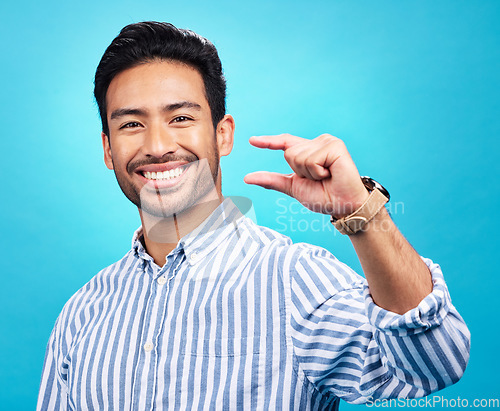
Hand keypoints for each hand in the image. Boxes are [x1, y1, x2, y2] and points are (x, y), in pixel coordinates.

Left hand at [244, 134, 368, 217]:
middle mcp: (317, 142)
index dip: (268, 141)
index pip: (285, 142)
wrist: (343, 206)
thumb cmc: (323, 197)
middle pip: (289, 152)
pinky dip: (318, 172)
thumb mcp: (293, 187)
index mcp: (307, 151)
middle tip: (318, 179)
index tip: (251, 141)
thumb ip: (272, 180)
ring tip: (326, 177)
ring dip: (310, 173)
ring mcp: (327, 142)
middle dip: (299, 171)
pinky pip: (311, 159)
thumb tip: (247, 178)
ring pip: (298, 156)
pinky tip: (331, 174)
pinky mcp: (335, 146)